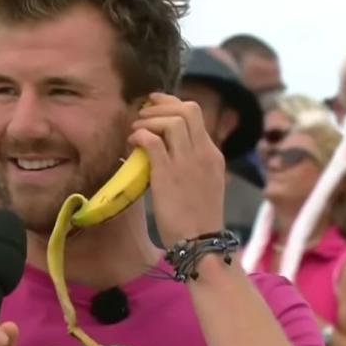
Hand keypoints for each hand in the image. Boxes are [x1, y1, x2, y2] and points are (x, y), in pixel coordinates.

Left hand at [128, 92, 224, 247]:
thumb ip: (191, 162)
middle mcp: (203, 153)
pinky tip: (132, 143)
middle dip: (161, 105)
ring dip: (148, 120)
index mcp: (213, 154)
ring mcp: (187, 162)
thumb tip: (165, 148)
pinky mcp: (168, 174)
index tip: (154, 104)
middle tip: (142, 113)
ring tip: (135, 130)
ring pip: (172, 120)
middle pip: (187, 109)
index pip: (196, 114)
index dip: (172, 103)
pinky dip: (139, 135)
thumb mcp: (205, 183)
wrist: (201, 241)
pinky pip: (152, 141)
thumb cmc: (197, 218)